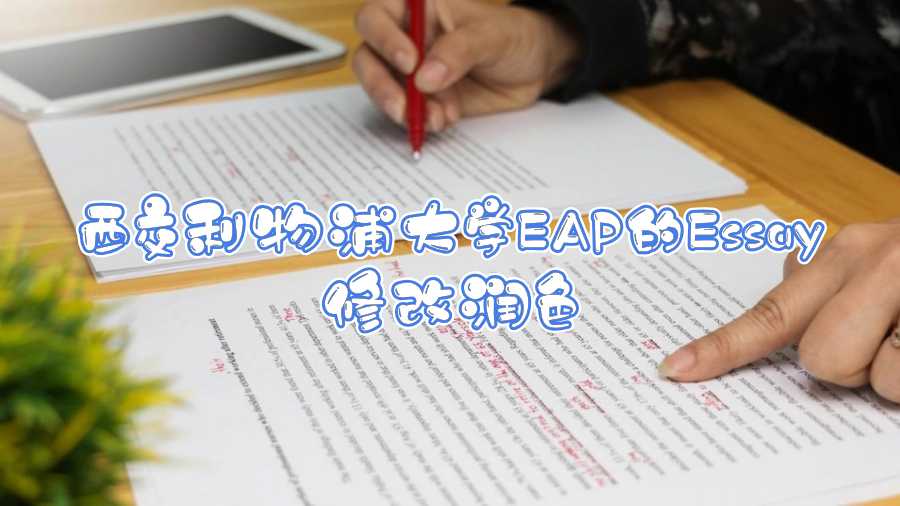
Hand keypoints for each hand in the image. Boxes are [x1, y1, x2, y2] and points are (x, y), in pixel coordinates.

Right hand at [352, 0, 580, 131]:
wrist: (534, 69)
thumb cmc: (513, 36)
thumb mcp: (493, 36)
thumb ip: (459, 51)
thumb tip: (424, 78)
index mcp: (418, 7)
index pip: (377, 16)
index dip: (384, 38)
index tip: (410, 63)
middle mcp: (405, 37)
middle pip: (368, 56)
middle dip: (382, 85)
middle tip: (404, 107)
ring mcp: (410, 71)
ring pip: (383, 89)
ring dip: (404, 109)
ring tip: (437, 118)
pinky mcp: (422, 99)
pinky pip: (407, 113)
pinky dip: (421, 121)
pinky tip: (445, 120)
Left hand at [660, 218, 899, 401]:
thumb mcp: (882, 262)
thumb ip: (832, 283)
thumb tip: (798, 293)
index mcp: (843, 255)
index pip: (769, 313)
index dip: (720, 348)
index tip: (674, 369)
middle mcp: (869, 263)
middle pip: (820, 358)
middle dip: (849, 368)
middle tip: (884, 344)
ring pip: (869, 376)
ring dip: (891, 374)